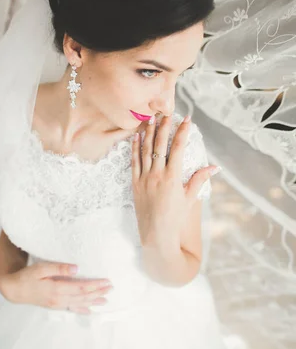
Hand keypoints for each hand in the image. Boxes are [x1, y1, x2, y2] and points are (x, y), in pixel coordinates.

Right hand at [0, 260, 112, 314]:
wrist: (14, 289)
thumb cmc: (27, 276)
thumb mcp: (41, 268)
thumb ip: (59, 268)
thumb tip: (77, 269)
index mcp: (57, 289)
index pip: (81, 287)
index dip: (95, 285)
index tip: (107, 282)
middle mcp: (59, 299)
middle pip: (83, 296)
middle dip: (98, 293)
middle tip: (111, 288)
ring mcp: (57, 304)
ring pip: (79, 303)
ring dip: (93, 301)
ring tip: (106, 299)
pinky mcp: (55, 305)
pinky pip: (71, 308)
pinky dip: (82, 309)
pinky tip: (90, 310)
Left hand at [132, 114, 218, 250]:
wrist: (157, 236)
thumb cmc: (176, 219)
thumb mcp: (190, 198)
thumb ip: (200, 180)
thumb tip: (214, 166)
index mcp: (173, 178)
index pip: (178, 148)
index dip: (182, 131)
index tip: (186, 119)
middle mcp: (157, 175)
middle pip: (160, 145)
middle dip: (164, 127)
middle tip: (166, 112)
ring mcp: (144, 179)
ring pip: (145, 150)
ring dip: (149, 133)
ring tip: (151, 118)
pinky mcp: (135, 184)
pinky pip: (133, 162)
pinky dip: (135, 148)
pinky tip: (136, 137)